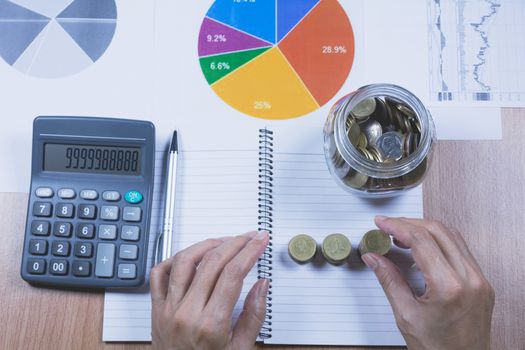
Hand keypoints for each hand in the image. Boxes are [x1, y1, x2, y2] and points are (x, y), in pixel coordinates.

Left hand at [150, 231, 269, 349]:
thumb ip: (253, 315)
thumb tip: (261, 285)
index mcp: (210, 325)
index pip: (233, 273)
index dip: (250, 251)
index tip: (259, 241)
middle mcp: (186, 313)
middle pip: (213, 262)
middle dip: (235, 243)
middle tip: (249, 237)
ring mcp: (168, 309)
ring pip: (185, 260)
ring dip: (207, 244)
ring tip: (224, 241)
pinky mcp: (156, 309)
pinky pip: (159, 274)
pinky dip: (174, 259)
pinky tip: (191, 255)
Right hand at [362, 216, 494, 349]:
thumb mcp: (406, 315)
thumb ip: (389, 280)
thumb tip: (374, 258)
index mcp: (449, 287)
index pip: (421, 240)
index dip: (398, 226)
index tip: (382, 223)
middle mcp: (470, 279)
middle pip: (438, 231)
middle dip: (410, 223)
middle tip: (388, 226)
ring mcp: (480, 280)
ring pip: (452, 236)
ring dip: (425, 229)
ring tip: (402, 234)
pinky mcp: (482, 283)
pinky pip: (461, 249)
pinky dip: (440, 241)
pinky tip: (423, 246)